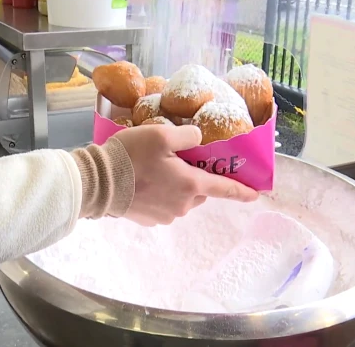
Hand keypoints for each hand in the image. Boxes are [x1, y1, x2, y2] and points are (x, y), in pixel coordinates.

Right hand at [114, 125, 258, 226]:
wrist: (98, 184)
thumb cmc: (130, 157)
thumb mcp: (160, 135)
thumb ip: (187, 135)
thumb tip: (197, 139)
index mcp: (191, 185)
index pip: (224, 189)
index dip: (242, 191)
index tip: (256, 194)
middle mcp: (183, 204)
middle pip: (199, 190)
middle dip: (195, 176)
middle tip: (177, 159)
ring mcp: (166, 215)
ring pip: (181, 197)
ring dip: (175, 185)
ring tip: (154, 168)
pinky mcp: (149, 220)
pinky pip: (164, 205)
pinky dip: (160, 194)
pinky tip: (143, 181)